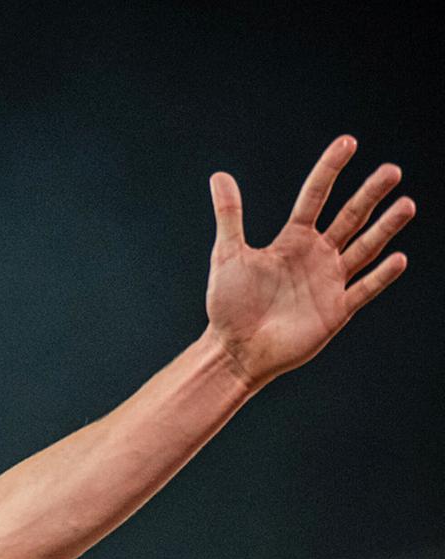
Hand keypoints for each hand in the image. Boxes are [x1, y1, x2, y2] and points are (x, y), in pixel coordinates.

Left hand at [204, 135, 413, 388]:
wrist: (235, 349)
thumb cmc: (228, 304)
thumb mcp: (228, 255)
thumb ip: (230, 215)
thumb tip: (219, 175)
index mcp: (292, 239)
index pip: (316, 196)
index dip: (330, 169)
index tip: (348, 141)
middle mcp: (317, 255)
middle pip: (349, 217)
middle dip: (369, 194)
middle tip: (391, 170)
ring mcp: (330, 281)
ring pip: (365, 248)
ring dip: (385, 228)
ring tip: (406, 204)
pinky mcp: (337, 309)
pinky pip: (364, 289)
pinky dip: (381, 275)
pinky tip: (399, 258)